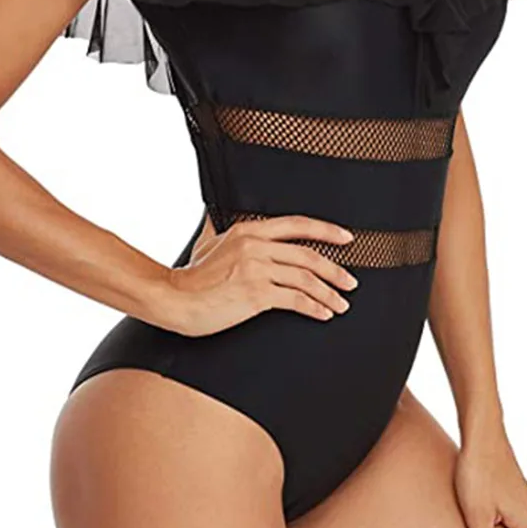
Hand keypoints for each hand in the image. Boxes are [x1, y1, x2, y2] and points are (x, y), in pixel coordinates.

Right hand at [159, 215, 358, 336]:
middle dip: (335, 270)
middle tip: (351, 282)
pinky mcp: (256, 294)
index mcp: (248, 230)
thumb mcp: (207, 242)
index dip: (326, 230)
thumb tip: (213, 212)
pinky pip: (295, 300)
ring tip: (341, 304)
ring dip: (329, 293)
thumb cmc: (192, 276)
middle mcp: (255, 245)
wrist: (175, 299)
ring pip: (306, 278)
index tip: (347, 238)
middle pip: (308, 254)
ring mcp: (256, 269)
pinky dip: (314, 308)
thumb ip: (220, 229)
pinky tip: (323, 314)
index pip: (297, 224)